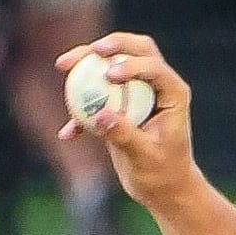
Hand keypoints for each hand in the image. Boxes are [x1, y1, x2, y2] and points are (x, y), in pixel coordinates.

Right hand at [63, 35, 194, 205]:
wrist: (162, 190)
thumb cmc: (163, 174)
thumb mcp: (144, 157)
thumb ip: (124, 135)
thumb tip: (100, 115)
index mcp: (172, 93)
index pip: (154, 67)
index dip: (132, 65)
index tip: (109, 75)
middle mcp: (157, 85)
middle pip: (135, 50)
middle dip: (112, 45)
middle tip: (90, 51)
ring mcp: (138, 91)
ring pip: (112, 63)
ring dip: (87, 61)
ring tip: (63, 66)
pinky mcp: (119, 104)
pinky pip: (96, 96)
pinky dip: (80, 109)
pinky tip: (67, 133)